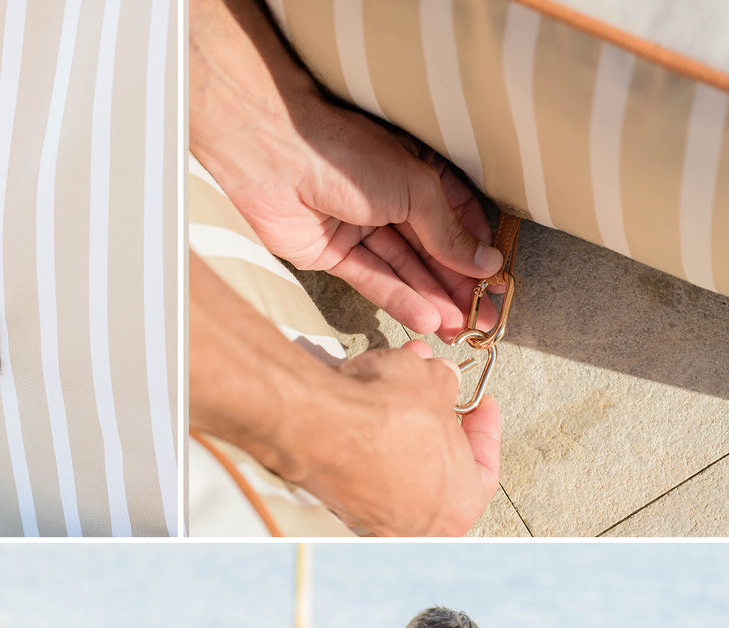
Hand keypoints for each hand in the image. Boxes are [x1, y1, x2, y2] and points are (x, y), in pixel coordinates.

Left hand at [220, 106, 499, 339]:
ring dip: (432, 299)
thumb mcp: (415, 188)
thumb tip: (484, 262)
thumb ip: (447, 230)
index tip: (495, 281)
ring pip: (404, 270)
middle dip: (457, 285)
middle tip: (482, 318)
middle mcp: (390, 200)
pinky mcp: (332, 254)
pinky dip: (399, 299)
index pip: (456, 216)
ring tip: (458, 327)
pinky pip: (373, 280)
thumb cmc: (346, 155)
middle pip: (431, 250)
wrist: (276, 160)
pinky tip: (426, 319)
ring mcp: (360, 228)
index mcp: (415, 172)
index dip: (475, 250)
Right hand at [294, 340, 500, 535]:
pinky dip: (372, 446)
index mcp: (460, 504)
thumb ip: (447, 384)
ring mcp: (377, 522)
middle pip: (440, 469)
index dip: (485, 426)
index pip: (486, 465)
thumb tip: (442, 380)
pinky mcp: (342, 509)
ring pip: (401, 472)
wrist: (317, 424)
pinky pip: (367, 475)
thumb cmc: (383, 416)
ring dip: (403, 432)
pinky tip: (367, 416)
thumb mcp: (434, 382)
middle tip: (436, 399)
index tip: (480, 405)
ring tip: (396, 394)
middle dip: (437, 425)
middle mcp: (420, 526)